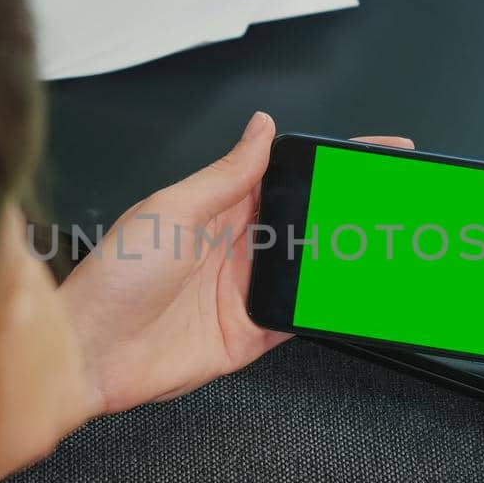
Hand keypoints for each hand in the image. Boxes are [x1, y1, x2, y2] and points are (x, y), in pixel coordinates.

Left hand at [59, 112, 412, 414]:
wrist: (89, 353)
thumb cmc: (113, 278)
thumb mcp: (172, 209)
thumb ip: (225, 174)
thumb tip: (260, 129)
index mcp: (217, 207)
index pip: (286, 175)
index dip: (330, 163)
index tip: (373, 153)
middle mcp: (235, 246)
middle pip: (307, 220)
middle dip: (351, 209)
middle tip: (394, 200)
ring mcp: (244, 290)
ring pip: (311, 267)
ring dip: (345, 257)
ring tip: (385, 244)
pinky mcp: (249, 334)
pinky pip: (299, 317)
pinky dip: (326, 307)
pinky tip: (349, 296)